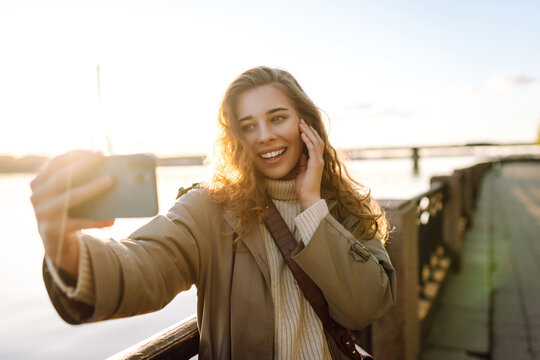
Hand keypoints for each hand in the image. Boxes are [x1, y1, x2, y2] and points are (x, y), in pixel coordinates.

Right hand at [30, 150, 115, 277]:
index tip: (96, 151)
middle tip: (102, 156)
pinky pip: (78, 223)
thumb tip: (107, 168)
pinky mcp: (51, 230)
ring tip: (111, 180)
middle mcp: (37, 196)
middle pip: (61, 177)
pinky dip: (96, 221)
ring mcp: (42, 214)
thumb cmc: (68, 211)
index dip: (74, 155)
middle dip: (83, 165)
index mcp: (39, 183)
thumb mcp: (67, 193)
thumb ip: (77, 181)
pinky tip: (112, 220)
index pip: (55, 163)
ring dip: (92, 188)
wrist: (56, 242)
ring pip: (70, 198)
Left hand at [296, 119, 324, 209]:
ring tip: (301, 124)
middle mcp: (320, 160)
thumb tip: (301, 154)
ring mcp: (319, 162)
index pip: (315, 144)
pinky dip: (308, 141)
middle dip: (309, 130)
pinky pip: (313, 149)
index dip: (310, 135)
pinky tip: (302, 135)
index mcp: (316, 161)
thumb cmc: (304, 187)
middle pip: (317, 140)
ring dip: (308, 133)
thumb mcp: (301, 172)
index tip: (304, 127)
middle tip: (302, 121)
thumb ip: (303, 163)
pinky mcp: (316, 164)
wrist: (308, 197)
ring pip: (316, 142)